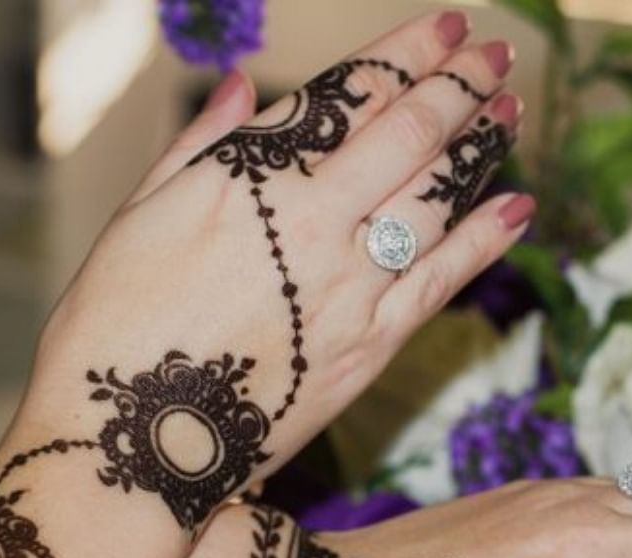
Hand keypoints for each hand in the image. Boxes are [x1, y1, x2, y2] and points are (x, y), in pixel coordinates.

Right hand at [17, 10, 531, 531]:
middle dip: (460, 83)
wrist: (124, 442)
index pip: (352, 92)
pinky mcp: (367, 348)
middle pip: (409, 132)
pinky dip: (486, 239)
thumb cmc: (111, 326)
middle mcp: (310, 219)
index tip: (448, 26)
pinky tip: (519, 206)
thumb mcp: (138, 215)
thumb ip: (199, 144)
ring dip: (482, 144)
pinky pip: (441, 281)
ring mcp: (347, 285)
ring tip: (511, 107)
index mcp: (250, 176)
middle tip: (495, 54)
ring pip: (437, 197)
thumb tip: (244, 84)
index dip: (409, 51)